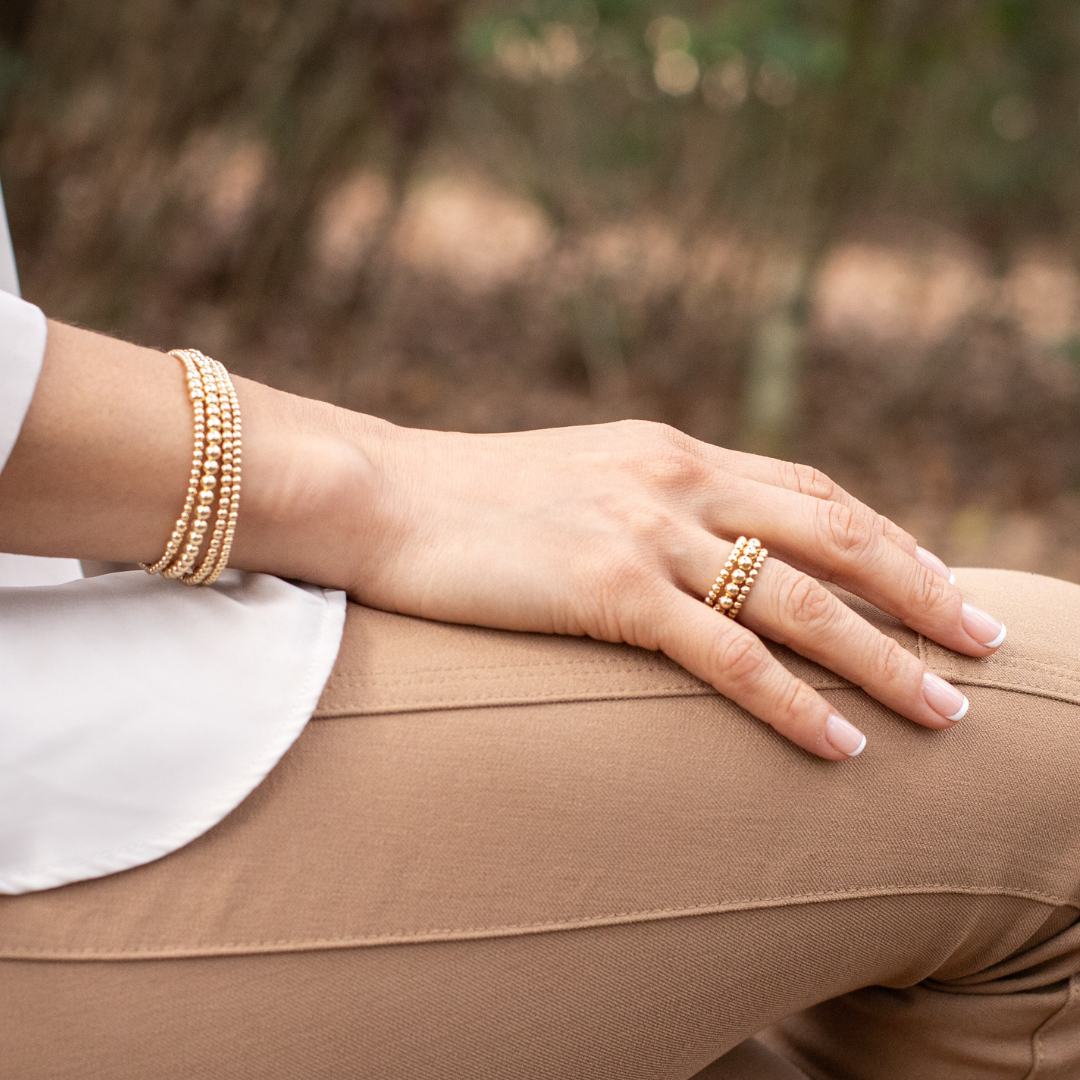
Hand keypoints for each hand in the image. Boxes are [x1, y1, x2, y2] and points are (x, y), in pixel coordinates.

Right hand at [315, 418, 1005, 760]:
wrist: (375, 493)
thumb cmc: (462, 498)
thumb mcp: (572, 483)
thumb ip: (638, 503)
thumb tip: (681, 546)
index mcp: (670, 450)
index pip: (807, 489)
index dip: (881, 535)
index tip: (931, 577)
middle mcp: (677, 479)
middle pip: (834, 535)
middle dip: (919, 588)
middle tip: (984, 637)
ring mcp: (647, 531)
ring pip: (800, 601)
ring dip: (885, 657)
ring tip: (949, 711)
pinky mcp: (609, 587)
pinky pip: (728, 655)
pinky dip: (795, 702)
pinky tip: (844, 744)